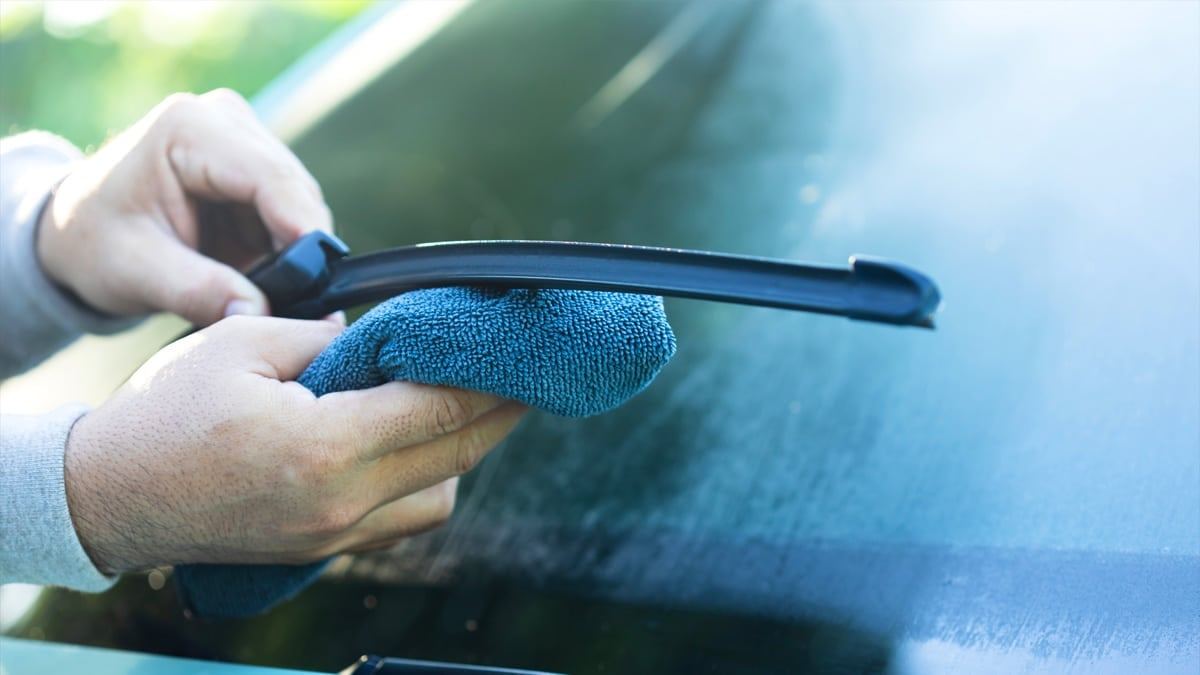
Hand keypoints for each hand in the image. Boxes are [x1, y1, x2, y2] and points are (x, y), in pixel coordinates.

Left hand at [37, 89, 332, 324]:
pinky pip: (293, 214)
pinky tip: (265, 276)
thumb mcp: (136, 272)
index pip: (271, 176)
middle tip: (299, 307)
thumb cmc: (94, 244)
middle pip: (295, 189)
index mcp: (189, 129)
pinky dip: (287, 249)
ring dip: (296, 251)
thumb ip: (198, 291)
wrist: (74, 230)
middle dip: (303, 249)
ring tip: (271, 295)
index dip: (303, 228)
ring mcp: (245, 140)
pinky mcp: (256, 167)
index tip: (321, 281)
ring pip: (302, 203)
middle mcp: (225, 120)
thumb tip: (258, 314)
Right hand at [62, 316, 526, 572]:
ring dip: (464, 450)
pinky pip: (405, 520)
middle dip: (501, 410)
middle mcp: (342, 501)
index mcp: (324, 446)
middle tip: (524, 372)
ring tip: (464, 402)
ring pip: (441, 496)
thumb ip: (325, 338)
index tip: (519, 346)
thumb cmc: (165, 415)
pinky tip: (417, 445)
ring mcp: (336, 534)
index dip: (492, 374)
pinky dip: (427, 482)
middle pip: (458, 453)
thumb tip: (378, 334)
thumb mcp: (240, 345)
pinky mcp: (325, 549)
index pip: (441, 406)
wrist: (111, 497)